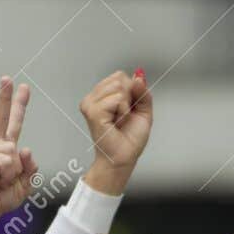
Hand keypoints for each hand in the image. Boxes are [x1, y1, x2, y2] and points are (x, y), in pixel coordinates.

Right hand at [0, 77, 36, 220]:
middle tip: (8, 78)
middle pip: (5, 119)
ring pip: (14, 151)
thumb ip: (30, 169)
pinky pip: (7, 161)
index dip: (15, 105)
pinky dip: (8, 175)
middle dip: (7, 98)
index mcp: (3, 149)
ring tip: (2, 182)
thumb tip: (27, 150)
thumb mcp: (23, 185)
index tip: (20, 87)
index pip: (11, 123)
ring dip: (14, 172)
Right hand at [80, 69, 152, 194]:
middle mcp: (93, 98)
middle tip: (123, 117)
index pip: (119, 76)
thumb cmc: (130, 139)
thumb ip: (142, 91)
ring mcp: (90, 104)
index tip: (128, 110)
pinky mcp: (93, 112)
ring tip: (120, 120)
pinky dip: (123, 111)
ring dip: (126, 105)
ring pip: (118, 87)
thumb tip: (138, 75)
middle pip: (119, 78)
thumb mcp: (143, 110)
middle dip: (129, 97)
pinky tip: (117, 122)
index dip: (131, 91)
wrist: (124, 157)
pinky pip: (117, 99)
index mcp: (101, 95)